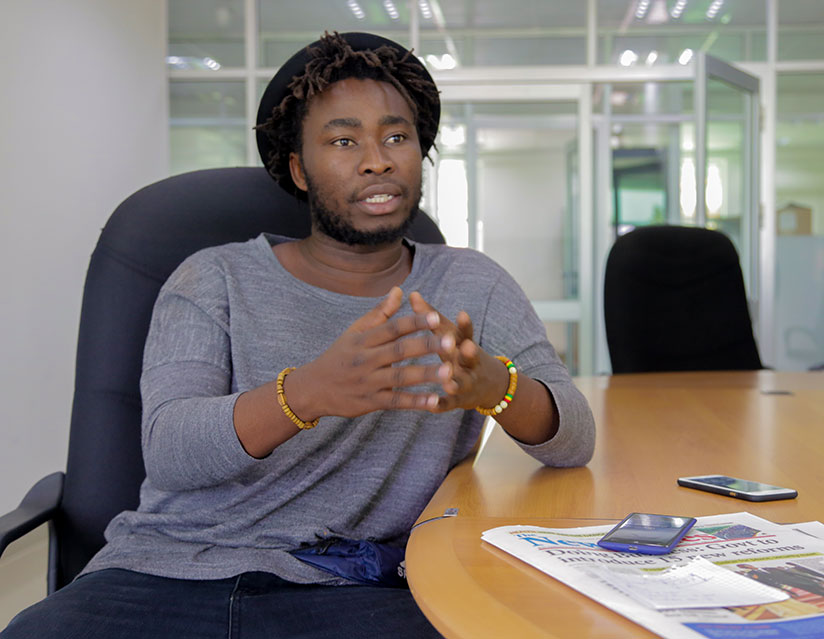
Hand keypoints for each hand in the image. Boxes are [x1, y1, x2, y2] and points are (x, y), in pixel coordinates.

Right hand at [286, 287, 450, 419]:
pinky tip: (435, 401)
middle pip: (399, 351)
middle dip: (426, 346)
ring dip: (426, 375)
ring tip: (450, 371)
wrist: (313, 389)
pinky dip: (415, 402)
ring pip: (401, 378)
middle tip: (451, 342)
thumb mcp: (354, 332)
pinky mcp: (371, 403)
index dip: (413, 322)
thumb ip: (380, 313)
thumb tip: (400, 290)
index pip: (392, 328)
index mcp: (363, 340)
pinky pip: (396, 402)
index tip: (436, 316)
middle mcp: (366, 360)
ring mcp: (369, 382)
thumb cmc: (339, 356)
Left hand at [408, 291, 508, 412]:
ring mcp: (467, 381)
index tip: (463, 314)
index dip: (465, 325)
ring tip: (450, 382)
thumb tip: (411, 293)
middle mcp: (469, 362)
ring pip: (462, 381)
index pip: (466, 332)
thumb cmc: (459, 350)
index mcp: (464, 343)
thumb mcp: (449, 334)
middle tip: (467, 347)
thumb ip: (430, 316)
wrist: (489, 384)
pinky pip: (450, 403)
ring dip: (456, 381)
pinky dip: (442, 404)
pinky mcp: (460, 400)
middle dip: (469, 353)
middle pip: (469, 357)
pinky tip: (432, 406)